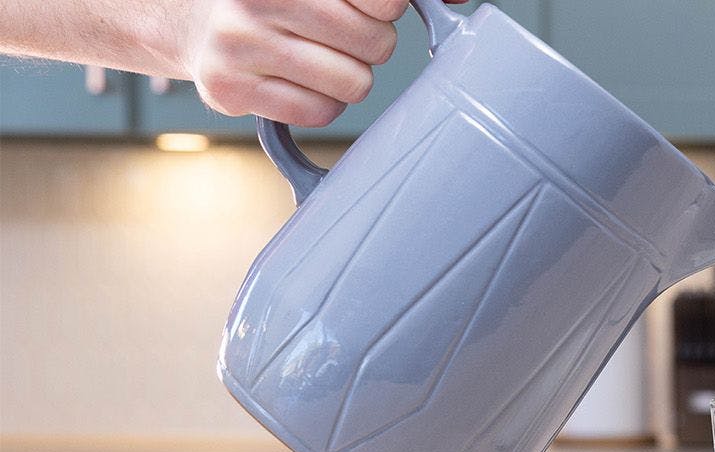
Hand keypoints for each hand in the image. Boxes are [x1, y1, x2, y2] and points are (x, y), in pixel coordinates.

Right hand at [181, 0, 467, 126]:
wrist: (192, 20)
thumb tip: (458, 1)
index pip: (385, 0)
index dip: (385, 8)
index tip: (368, 8)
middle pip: (376, 43)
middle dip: (369, 44)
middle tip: (338, 36)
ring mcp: (239, 43)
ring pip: (353, 83)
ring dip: (347, 76)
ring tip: (314, 56)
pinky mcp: (229, 88)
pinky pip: (320, 112)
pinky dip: (320, 102)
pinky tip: (295, 80)